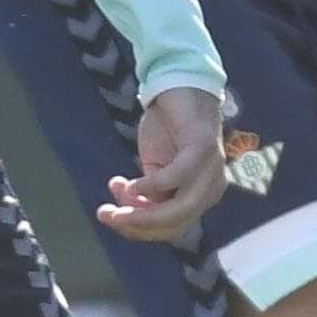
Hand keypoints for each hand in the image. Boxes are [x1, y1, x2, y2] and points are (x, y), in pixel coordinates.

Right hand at [99, 87, 228, 242]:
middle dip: (136, 225)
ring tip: (113, 207)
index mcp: (200, 198)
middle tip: (105, 215)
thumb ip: (147, 193)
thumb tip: (128, 212)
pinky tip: (130, 184)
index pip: (171, 229)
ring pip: (178, 210)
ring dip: (141, 214)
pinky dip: (150, 186)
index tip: (111, 216)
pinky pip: (175, 178)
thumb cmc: (167, 129)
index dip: (139, 229)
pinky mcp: (203, 150)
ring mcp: (211, 171)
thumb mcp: (154, 169)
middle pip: (174, 225)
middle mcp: (211, 190)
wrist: (180, 88)